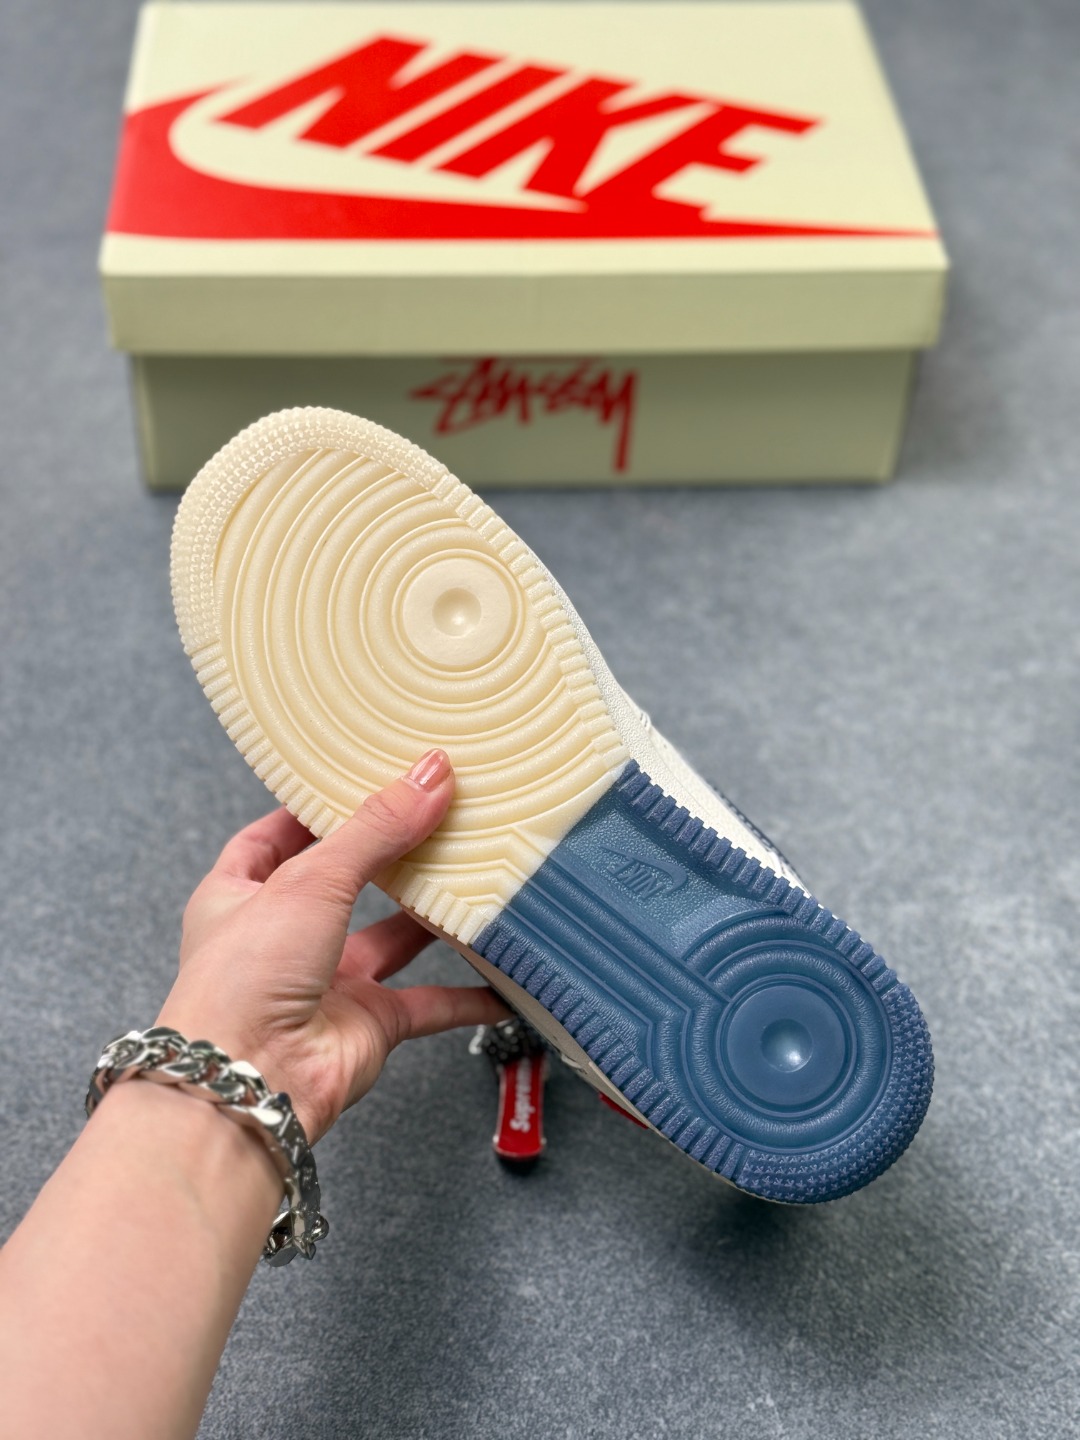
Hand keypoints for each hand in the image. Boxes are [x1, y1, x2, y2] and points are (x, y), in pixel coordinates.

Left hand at [157, 749, 507, 1141]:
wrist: (249, 1083)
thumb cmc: (242, 982)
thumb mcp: (310, 880)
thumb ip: (375, 829)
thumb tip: (429, 776)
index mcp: (240, 894)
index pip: (276, 836)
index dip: (315, 809)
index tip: (361, 779)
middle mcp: (282, 938)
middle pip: (345, 882)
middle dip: (388, 854)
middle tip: (435, 816)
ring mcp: (326, 983)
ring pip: (391, 938)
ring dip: (431, 915)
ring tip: (473, 873)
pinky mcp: (367, 1025)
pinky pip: (427, 1003)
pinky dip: (466, 994)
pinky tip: (498, 978)